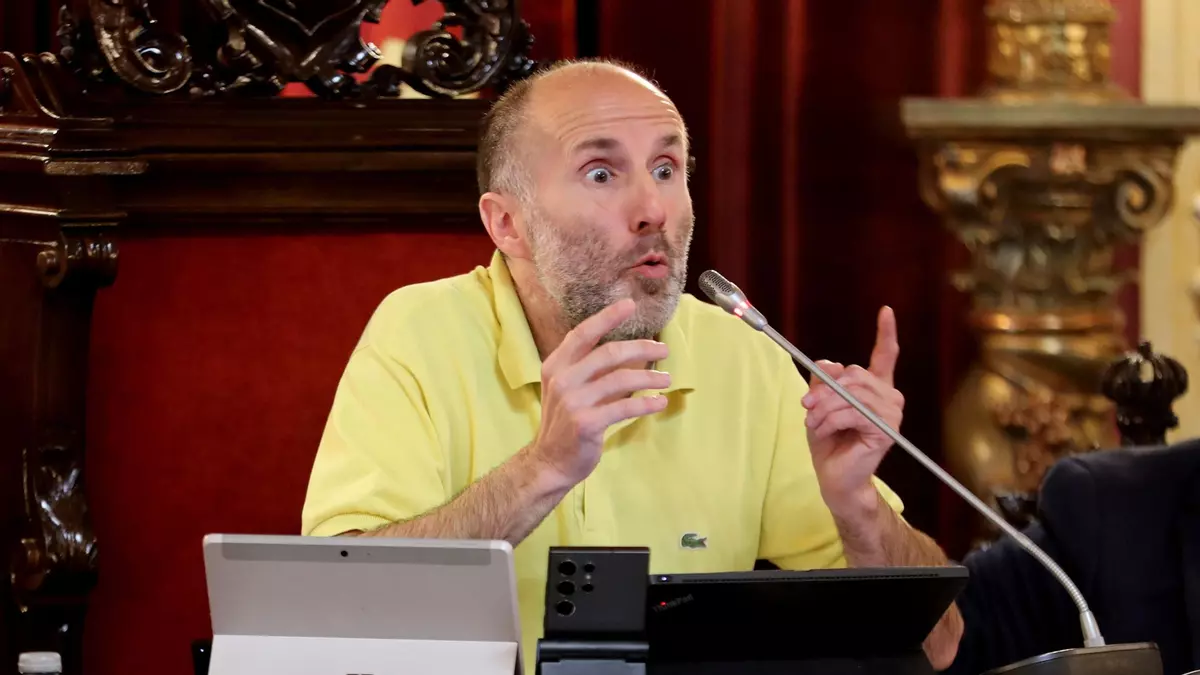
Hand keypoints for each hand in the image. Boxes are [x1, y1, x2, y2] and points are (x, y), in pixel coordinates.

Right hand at [530, 298, 670, 487]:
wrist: (550, 461)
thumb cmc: (564, 423)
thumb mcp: (568, 389)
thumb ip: (589, 370)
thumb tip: (629, 352)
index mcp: (556, 365)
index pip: (583, 334)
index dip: (607, 317)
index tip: (630, 305)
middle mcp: (563, 379)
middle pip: (609, 353)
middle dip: (641, 348)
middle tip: (663, 348)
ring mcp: (573, 401)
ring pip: (621, 379)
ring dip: (649, 377)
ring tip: (667, 379)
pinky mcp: (587, 422)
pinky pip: (624, 406)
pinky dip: (646, 403)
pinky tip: (660, 402)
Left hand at [801, 306, 904, 517]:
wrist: (834, 475)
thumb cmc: (828, 441)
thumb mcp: (819, 404)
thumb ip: (824, 381)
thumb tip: (828, 364)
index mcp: (875, 388)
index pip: (885, 355)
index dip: (886, 332)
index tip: (886, 311)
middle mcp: (889, 397)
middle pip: (854, 374)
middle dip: (825, 390)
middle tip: (806, 407)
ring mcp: (891, 413)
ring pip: (851, 394)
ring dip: (824, 409)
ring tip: (813, 423)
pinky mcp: (886, 429)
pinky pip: (852, 412)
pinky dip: (830, 421)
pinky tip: (823, 431)